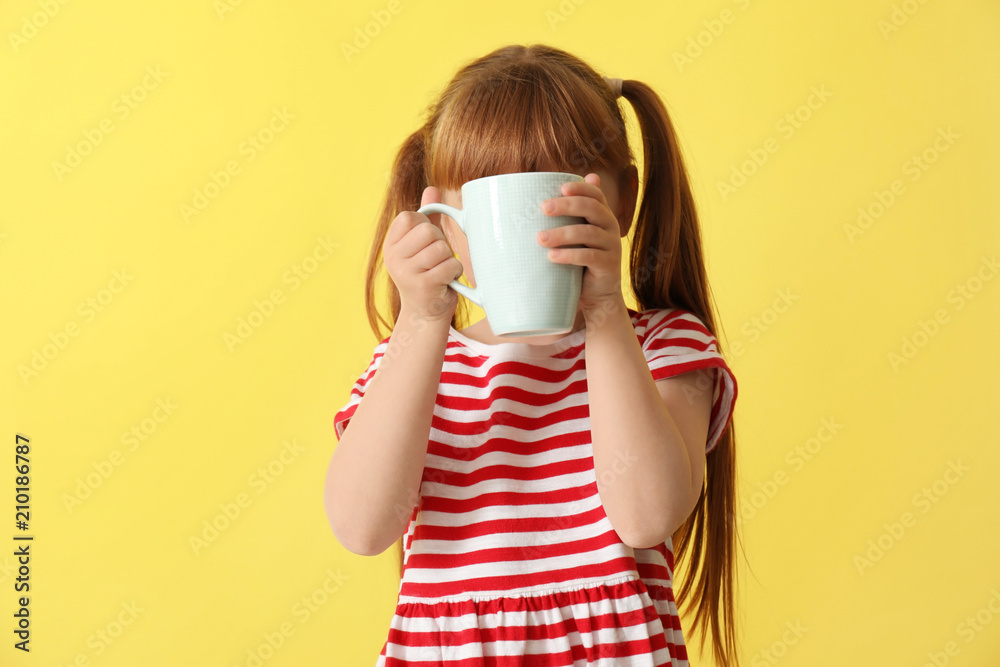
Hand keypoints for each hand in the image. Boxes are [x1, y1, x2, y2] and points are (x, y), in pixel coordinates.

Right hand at [383, 186, 462, 323]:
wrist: (425, 313)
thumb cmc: (426, 274)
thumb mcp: (422, 245)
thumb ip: (427, 217)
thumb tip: (432, 189)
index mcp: (390, 245)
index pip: (409, 217)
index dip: (424, 226)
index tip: (425, 243)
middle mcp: (393, 258)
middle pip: (428, 231)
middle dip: (440, 244)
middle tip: (436, 260)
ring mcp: (406, 272)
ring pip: (441, 248)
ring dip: (448, 260)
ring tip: (441, 271)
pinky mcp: (423, 285)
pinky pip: (450, 265)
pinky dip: (454, 272)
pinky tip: (446, 281)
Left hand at [536, 173, 624, 315]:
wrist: (597, 294)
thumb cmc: (580, 261)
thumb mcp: (574, 237)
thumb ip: (565, 219)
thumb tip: (539, 201)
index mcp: (602, 215)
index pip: (596, 194)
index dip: (581, 188)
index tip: (561, 188)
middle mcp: (610, 227)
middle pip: (592, 208)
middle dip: (567, 206)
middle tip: (544, 208)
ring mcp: (612, 246)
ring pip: (588, 233)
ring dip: (562, 234)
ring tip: (540, 238)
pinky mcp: (609, 265)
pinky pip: (590, 256)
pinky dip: (569, 255)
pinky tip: (552, 257)